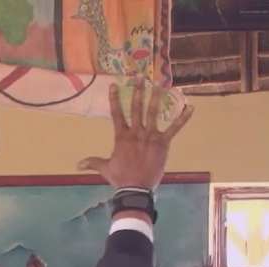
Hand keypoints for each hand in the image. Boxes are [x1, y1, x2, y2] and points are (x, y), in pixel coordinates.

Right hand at [76, 78, 193, 190]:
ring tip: (160, 83)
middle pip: (136, 107)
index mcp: (121, 137)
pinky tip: (190, 108)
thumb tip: (78, 164)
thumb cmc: (120, 177)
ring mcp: (149, 136)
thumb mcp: (104, 168)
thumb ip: (92, 162)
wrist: (135, 188)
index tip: (114, 85)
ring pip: (153, 113)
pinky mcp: (162, 143)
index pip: (117, 114)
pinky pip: (174, 128)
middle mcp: (135, 132)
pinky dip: (183, 118)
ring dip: (156, 97)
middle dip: (138, 90)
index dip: (114, 99)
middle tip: (140, 76)